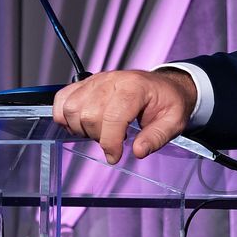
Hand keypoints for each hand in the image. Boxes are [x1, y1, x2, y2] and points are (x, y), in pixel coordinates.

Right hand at [52, 68, 195, 164]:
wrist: (166, 86)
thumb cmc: (168, 102)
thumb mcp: (174, 121)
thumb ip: (157, 137)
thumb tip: (138, 151)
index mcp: (135, 87)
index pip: (112, 116)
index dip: (110, 142)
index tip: (115, 156)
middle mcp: (112, 80)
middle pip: (88, 115)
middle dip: (98, 137)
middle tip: (113, 141)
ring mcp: (96, 80)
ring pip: (71, 108)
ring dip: (80, 128)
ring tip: (100, 132)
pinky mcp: (86, 83)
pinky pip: (62, 99)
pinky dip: (65, 116)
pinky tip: (82, 124)